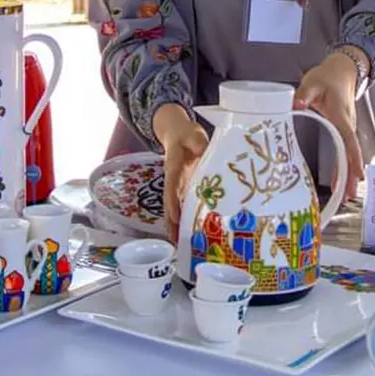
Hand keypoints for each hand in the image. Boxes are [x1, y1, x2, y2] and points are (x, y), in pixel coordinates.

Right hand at [154, 103, 209, 242]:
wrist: (178, 131)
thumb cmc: (185, 133)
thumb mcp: (193, 134)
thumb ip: (198, 142)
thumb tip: (204, 150)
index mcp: (174, 166)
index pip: (172, 185)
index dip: (173, 201)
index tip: (174, 215)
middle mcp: (174, 179)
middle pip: (170, 203)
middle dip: (172, 222)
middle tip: (175, 240)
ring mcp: (178, 184)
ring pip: (175, 207)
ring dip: (176, 225)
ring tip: (180, 244)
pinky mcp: (184, 186)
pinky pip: (183, 204)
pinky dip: (184, 218)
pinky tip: (188, 232)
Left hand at [294, 51, 365, 200]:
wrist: (343, 70)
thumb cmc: (328, 76)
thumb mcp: (313, 82)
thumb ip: (304, 95)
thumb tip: (295, 105)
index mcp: (341, 116)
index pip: (349, 140)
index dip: (352, 158)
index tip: (356, 175)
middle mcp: (347, 125)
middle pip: (352, 153)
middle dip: (351, 175)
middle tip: (349, 196)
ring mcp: (347, 128)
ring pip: (350, 154)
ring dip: (349, 174)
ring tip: (346, 195)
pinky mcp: (343, 129)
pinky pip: (346, 150)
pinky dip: (345, 166)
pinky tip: (339, 179)